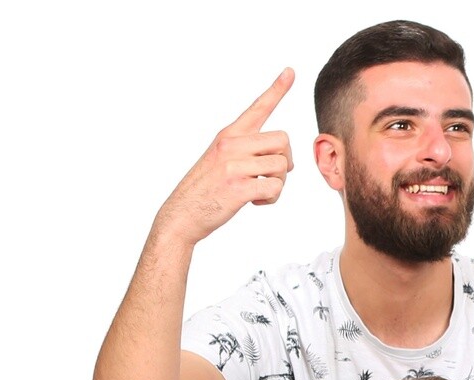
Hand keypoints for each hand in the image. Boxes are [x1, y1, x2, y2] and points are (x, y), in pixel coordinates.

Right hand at [155, 69, 295, 246]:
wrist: (182, 214)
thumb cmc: (206, 189)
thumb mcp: (221, 159)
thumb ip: (247, 150)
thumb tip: (283, 156)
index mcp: (228, 134)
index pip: (257, 107)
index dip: (277, 90)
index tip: (291, 71)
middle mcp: (231, 144)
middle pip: (283, 140)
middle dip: (285, 160)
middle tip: (270, 175)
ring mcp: (234, 165)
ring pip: (282, 166)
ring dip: (278, 183)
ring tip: (259, 191)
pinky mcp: (238, 187)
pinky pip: (275, 188)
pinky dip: (271, 199)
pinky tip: (254, 202)